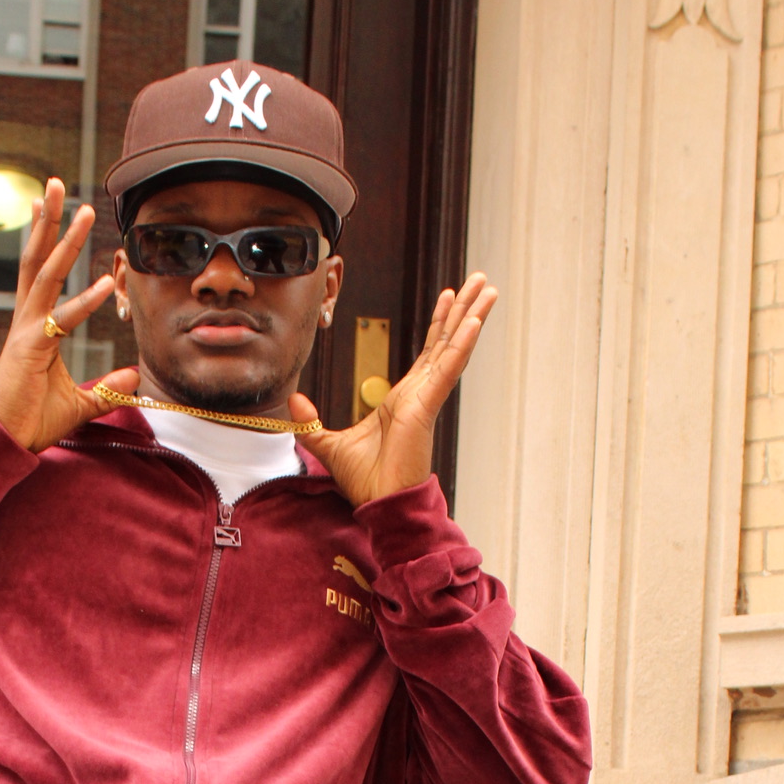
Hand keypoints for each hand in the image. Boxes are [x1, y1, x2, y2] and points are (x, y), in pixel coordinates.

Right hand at [0, 180, 137, 451]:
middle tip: (58, 184)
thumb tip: (134, 377)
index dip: (44, 238)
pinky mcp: (30, 349)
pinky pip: (62, 320)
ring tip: (81, 209)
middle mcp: (26, 319)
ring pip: (45, 274)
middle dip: (49, 221)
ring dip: (64, 240)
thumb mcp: (79, 402)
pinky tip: (105, 284)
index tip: (48, 207)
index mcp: (32, 325)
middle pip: (37, 258)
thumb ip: (106, 388)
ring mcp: (26, 331)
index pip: (38, 271)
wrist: (7, 442)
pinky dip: (85, 303)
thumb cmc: (33, 420)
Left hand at [289, 272, 496, 505]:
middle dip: (463, 308)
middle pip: (447, 341)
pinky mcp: (426, 406)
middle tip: (481, 280)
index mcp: (404, 398)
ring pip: (454, 347)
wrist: (380, 503)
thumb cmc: (365, 482)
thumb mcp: (329, 446)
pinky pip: (448, 368)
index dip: (439, 323)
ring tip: (488, 287)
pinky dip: (462, 344)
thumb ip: (311, 423)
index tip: (448, 296)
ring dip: (472, 315)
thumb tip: (294, 402)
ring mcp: (427, 398)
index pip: (428, 352)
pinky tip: (475, 321)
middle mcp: (421, 393)